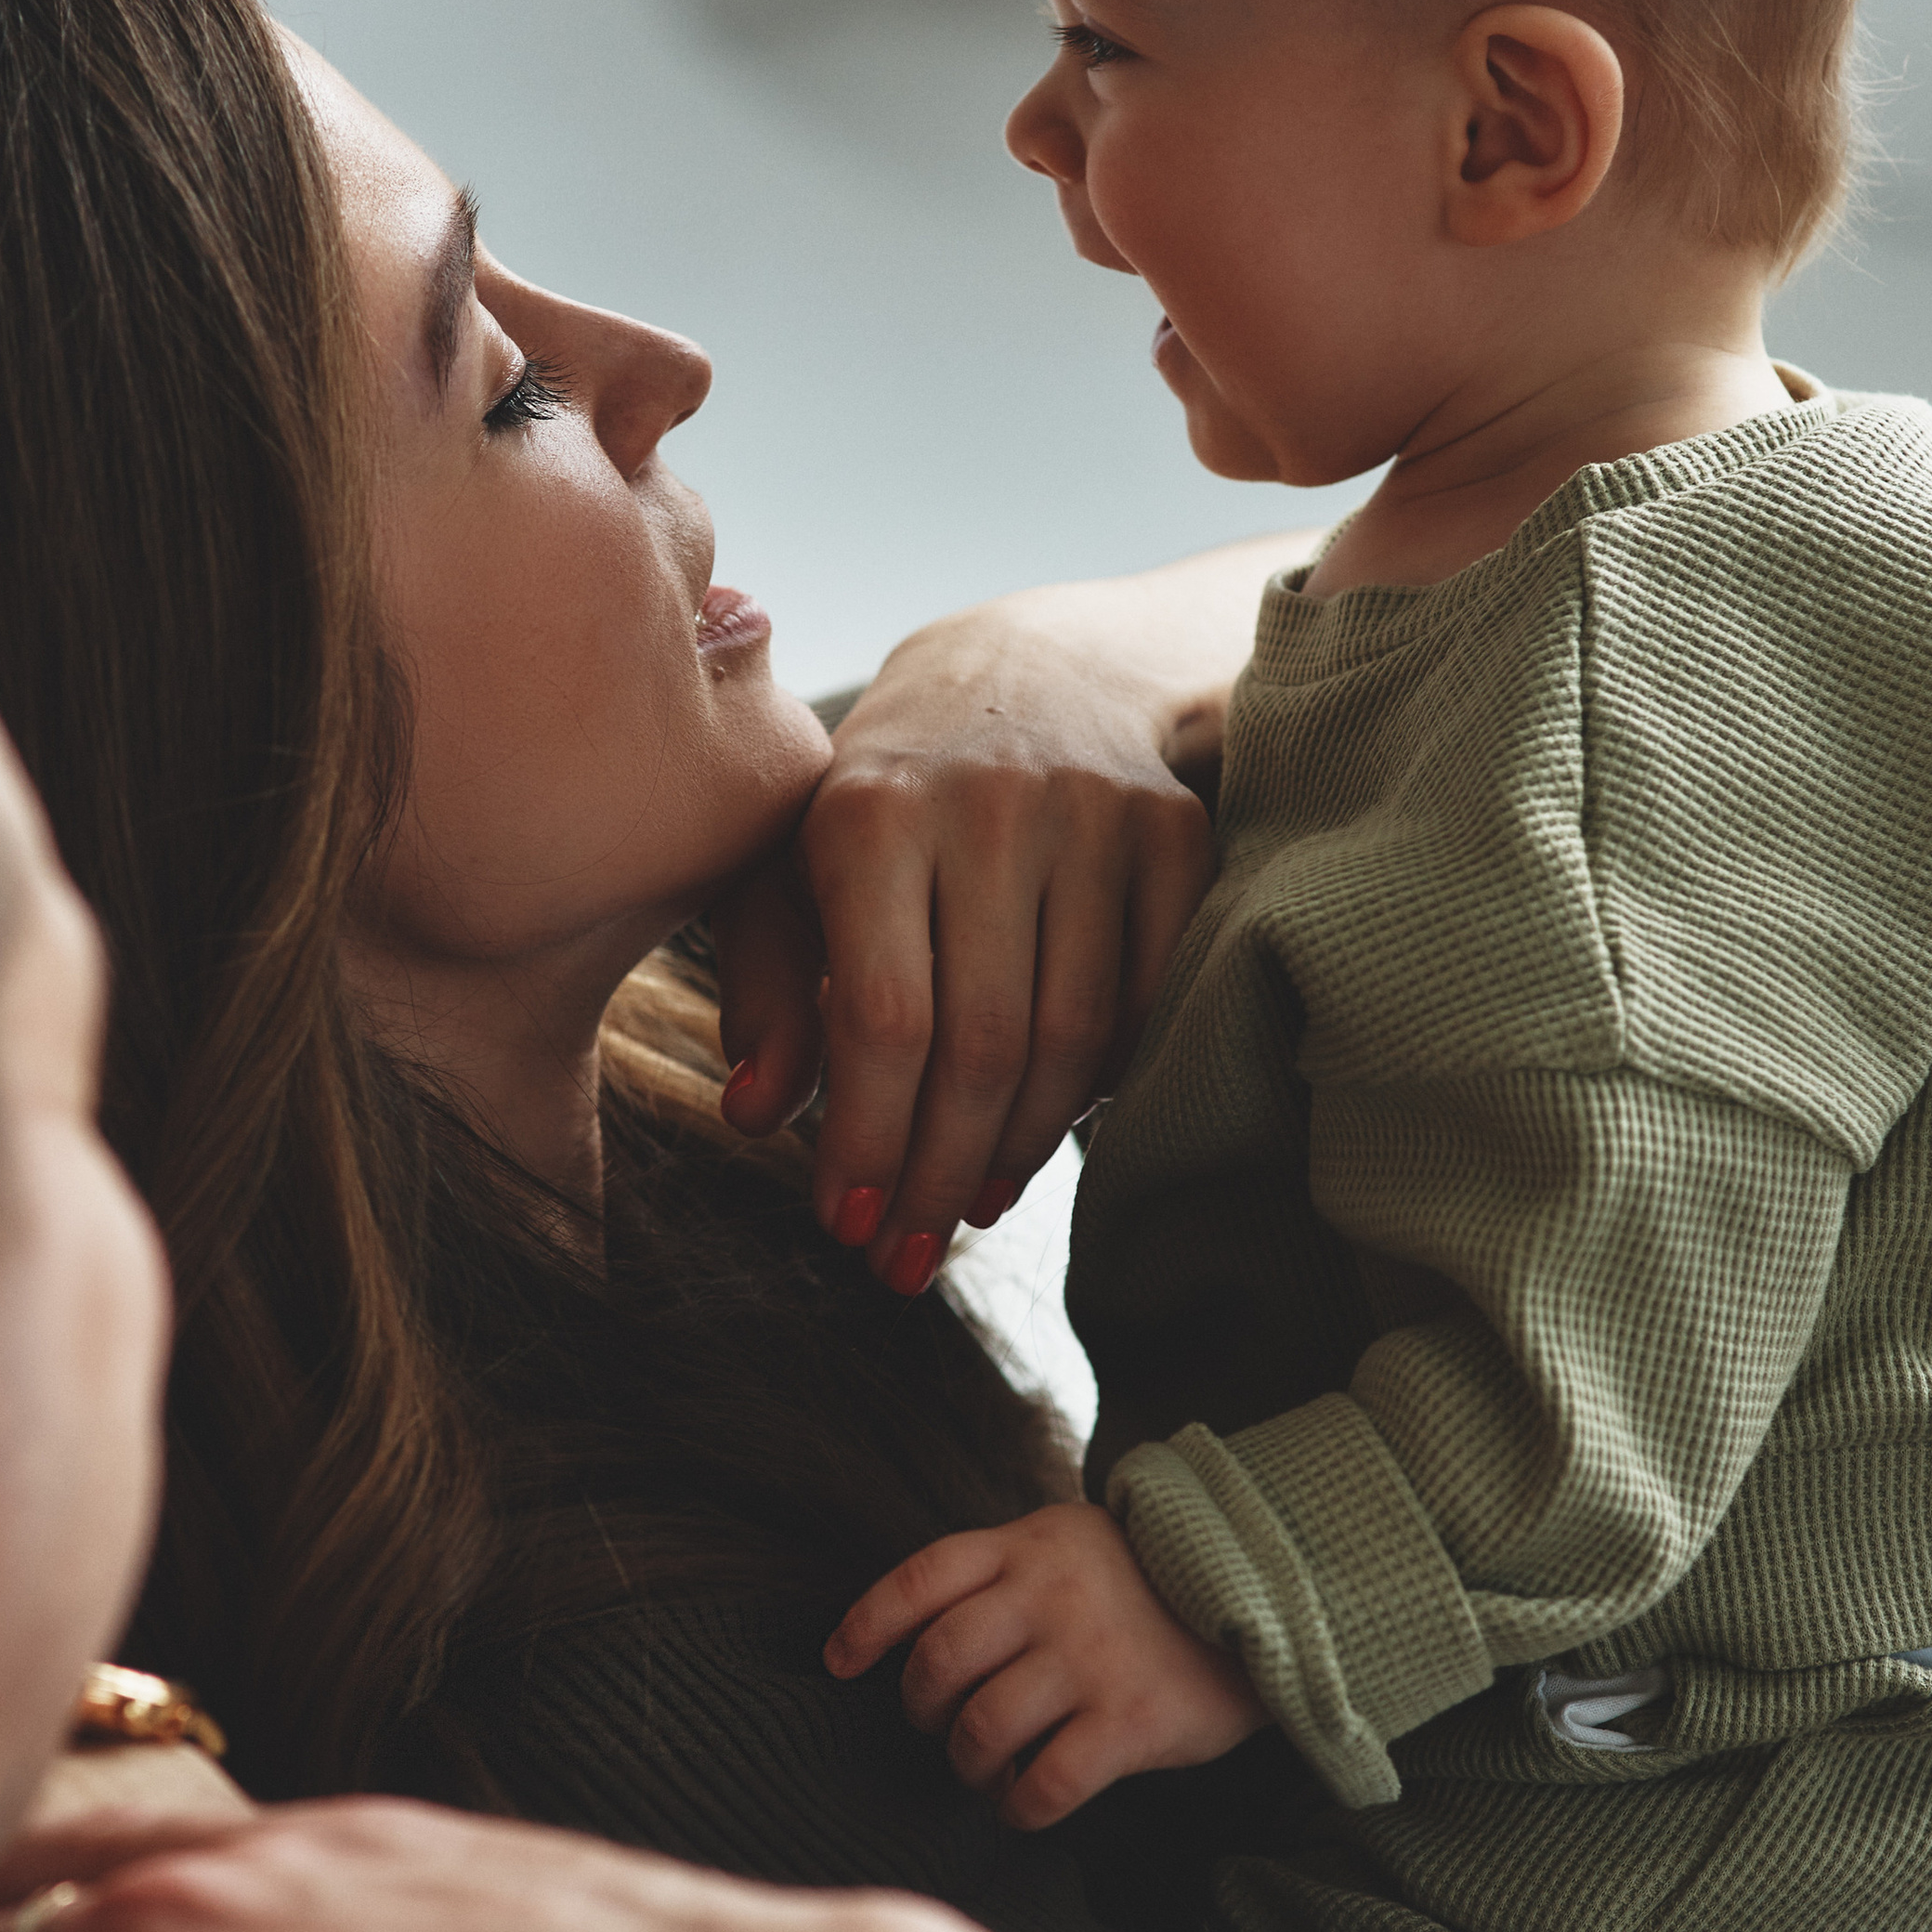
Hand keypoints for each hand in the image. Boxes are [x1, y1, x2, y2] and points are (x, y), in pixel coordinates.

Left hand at [712, 602, 1211, 1286]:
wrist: (1022, 675)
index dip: (870, 1140)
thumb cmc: (880, 799)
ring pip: (1076, 1036)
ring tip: (967, 1206)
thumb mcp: (787, 868)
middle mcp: (991, 805)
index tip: (847, 1223)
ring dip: (1019, 1149)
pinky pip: (1151, 1001)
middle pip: (985, 1044)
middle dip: (938, 1171)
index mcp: (872, 811)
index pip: (887, 1019)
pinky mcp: (1177, 834)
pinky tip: (1045, 1132)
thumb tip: (754, 1113)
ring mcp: (1098, 816)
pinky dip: (1101, 1087)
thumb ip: (767, 985)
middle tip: (906, 1256)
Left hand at [826, 1501, 1265, 1824]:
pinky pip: (1046, 1783)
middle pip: (937, 1663)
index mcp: (1026, 1547)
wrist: (1264, 1596)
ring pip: (981, 1729)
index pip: (919, 1579)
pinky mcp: (1131, 1720)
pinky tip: (1025, 1803)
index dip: (865, 1624)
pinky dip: (1019, 1806)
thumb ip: (999, 1572)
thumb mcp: (1067, 1542)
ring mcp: (1090, 1659)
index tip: (839, 1663)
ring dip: (967, 1764)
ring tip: (985, 1768)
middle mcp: (1050, 1599)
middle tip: (939, 1726)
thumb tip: (911, 1633)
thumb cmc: (1145, 1581)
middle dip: (920, 1710)